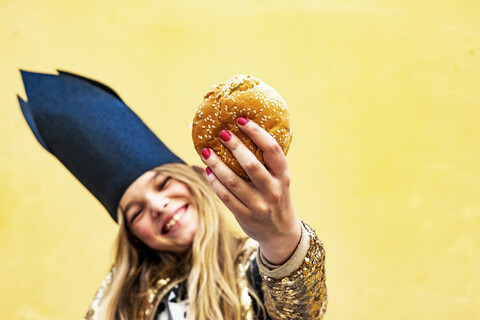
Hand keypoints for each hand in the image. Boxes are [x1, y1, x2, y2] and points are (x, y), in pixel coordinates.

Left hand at [201, 117, 300, 264]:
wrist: (281, 233)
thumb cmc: (277, 197)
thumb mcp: (280, 180)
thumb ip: (267, 163)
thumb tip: (242, 136)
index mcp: (284, 176)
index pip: (273, 150)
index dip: (257, 133)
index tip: (242, 120)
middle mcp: (273, 190)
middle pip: (251, 165)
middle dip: (235, 147)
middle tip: (222, 134)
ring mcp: (259, 205)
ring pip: (233, 182)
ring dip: (217, 164)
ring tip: (206, 151)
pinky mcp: (245, 216)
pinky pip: (226, 197)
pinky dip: (214, 182)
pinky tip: (207, 171)